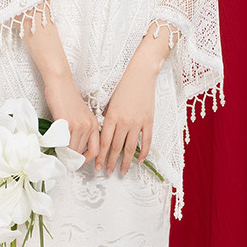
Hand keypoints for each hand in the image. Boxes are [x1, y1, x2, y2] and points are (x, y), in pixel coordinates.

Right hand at [44, 75, 99, 161]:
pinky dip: (59, 148)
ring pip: (73, 150)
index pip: (96, 150)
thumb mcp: (81, 115)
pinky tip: (55, 146)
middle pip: (82, 152)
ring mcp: (78, 125)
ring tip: (59, 154)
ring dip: (65, 154)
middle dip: (73, 159)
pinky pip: (64, 143)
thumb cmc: (67, 98)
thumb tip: (75, 147)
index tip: (79, 161)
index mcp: (94, 124)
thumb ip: (82, 130)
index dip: (87, 159)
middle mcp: (89, 126)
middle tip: (65, 160)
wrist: (60, 83)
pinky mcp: (67, 123)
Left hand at [97, 55, 156, 175]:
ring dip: (126, 161)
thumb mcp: (110, 103)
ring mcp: (137, 123)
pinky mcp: (149, 121)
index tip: (97, 166)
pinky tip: (140, 160)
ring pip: (130, 148)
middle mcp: (124, 122)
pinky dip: (144, 152)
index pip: (104, 143)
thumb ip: (107, 119)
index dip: (100, 157)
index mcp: (112, 117)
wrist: (140, 75)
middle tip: (108, 172)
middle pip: (116, 148)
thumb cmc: (123, 87)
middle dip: (111, 162)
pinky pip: (146, 141)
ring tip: (123, 171)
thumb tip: (104, 135)